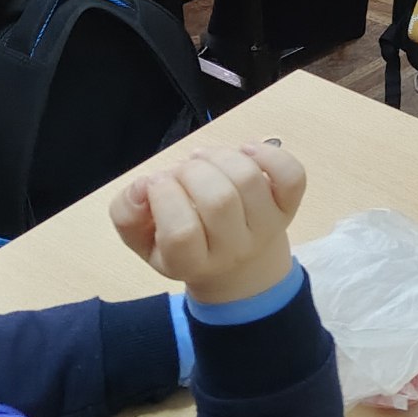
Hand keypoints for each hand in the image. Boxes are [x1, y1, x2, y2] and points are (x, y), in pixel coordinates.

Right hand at [110, 142, 307, 307]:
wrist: (236, 265)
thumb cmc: (182, 245)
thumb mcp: (143, 239)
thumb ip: (127, 213)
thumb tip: (144, 185)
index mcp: (192, 264)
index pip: (181, 233)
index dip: (164, 198)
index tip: (156, 183)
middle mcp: (235, 251)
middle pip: (219, 201)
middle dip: (192, 172)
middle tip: (181, 171)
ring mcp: (266, 228)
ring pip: (249, 180)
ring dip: (220, 157)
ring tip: (203, 159)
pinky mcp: (289, 206)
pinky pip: (290, 175)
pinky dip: (269, 154)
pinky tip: (246, 151)